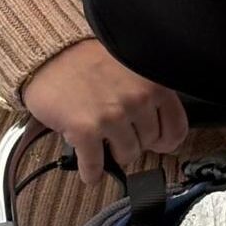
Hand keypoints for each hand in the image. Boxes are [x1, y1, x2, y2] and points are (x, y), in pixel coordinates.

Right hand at [23, 39, 188, 185]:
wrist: (50, 53)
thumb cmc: (88, 58)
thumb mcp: (130, 64)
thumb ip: (148, 90)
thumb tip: (158, 123)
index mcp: (153, 82)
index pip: (176, 127)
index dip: (165, 140)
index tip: (157, 143)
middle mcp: (137, 99)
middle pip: (148, 143)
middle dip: (133, 140)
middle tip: (119, 132)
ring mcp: (112, 116)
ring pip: (126, 155)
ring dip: (112, 153)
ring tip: (102, 141)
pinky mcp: (85, 130)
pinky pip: (95, 166)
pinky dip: (91, 172)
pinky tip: (89, 169)